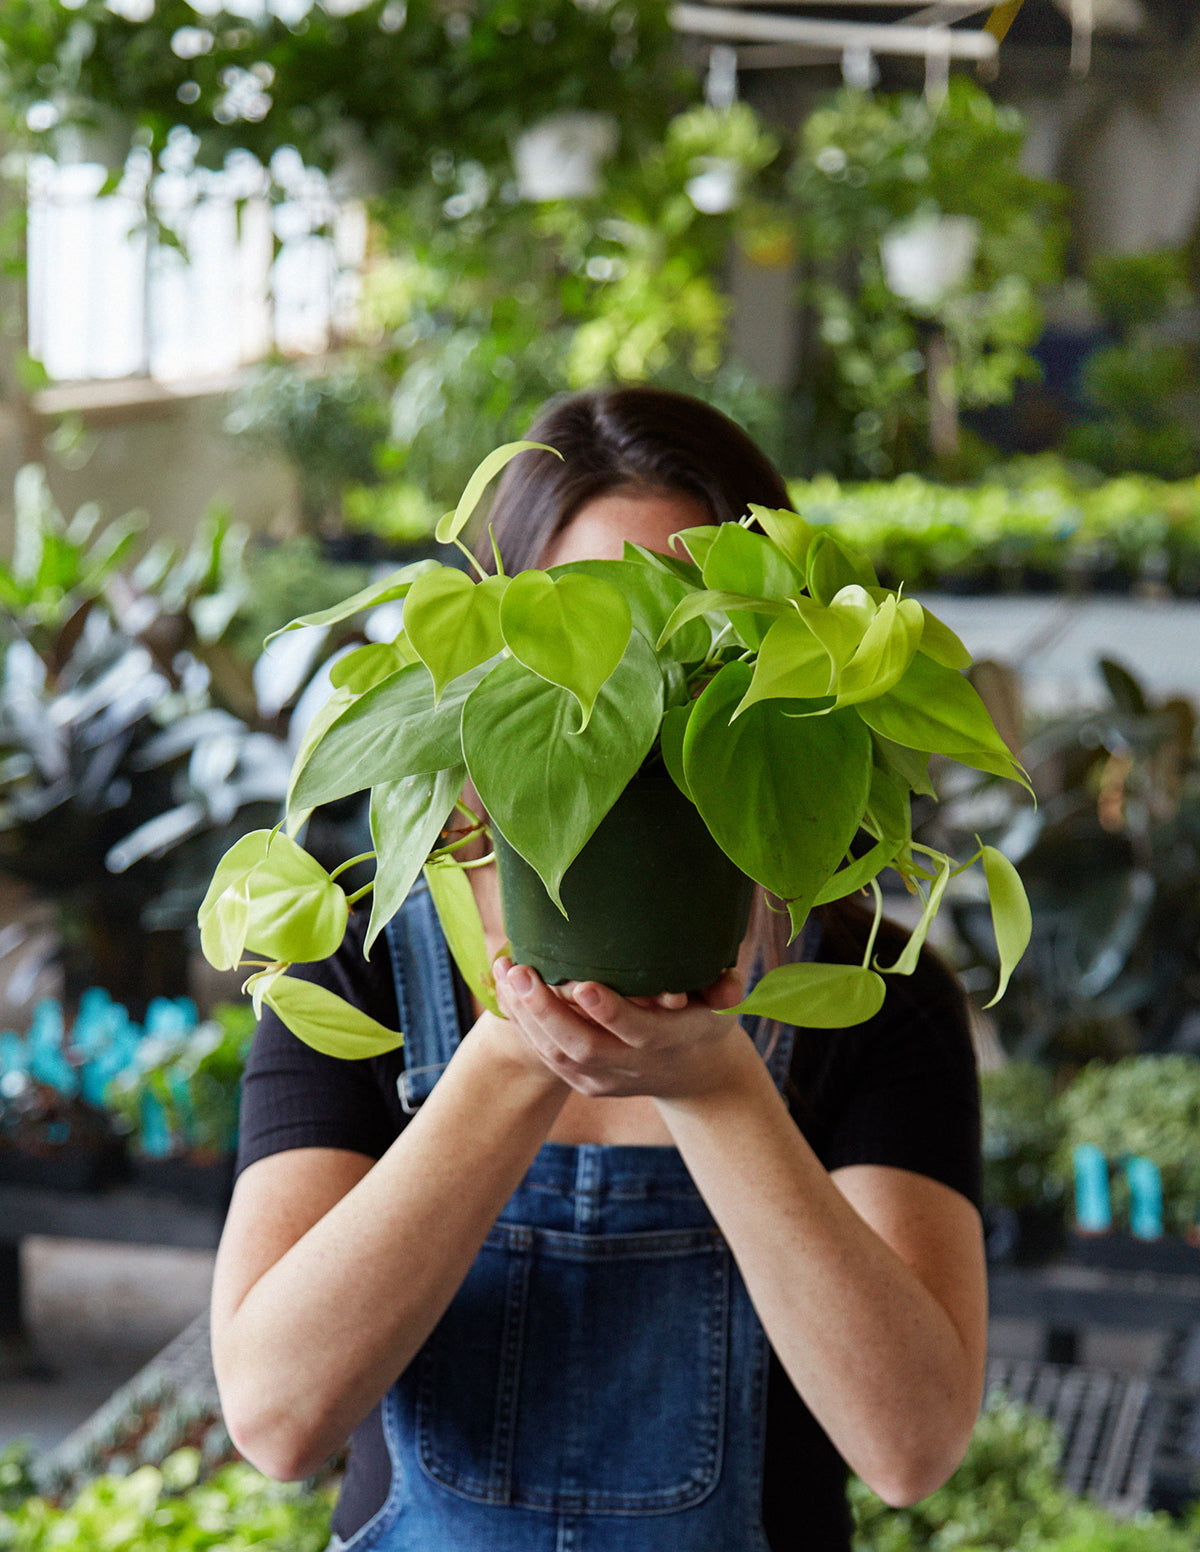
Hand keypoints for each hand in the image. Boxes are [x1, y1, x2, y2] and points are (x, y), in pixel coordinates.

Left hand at [492, 956, 748, 1100]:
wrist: (695, 1075)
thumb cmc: (705, 1018)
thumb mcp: (721, 1004)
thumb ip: (724, 987)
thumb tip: (729, 983)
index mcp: (671, 1042)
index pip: (636, 1031)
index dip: (609, 1011)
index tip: (581, 984)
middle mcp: (635, 1066)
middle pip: (583, 1047)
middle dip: (547, 1011)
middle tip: (521, 973)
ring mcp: (606, 1080)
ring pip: (558, 1054)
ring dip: (526, 1015)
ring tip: (505, 972)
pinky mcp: (587, 1083)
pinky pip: (549, 1057)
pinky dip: (524, 1026)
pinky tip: (507, 991)